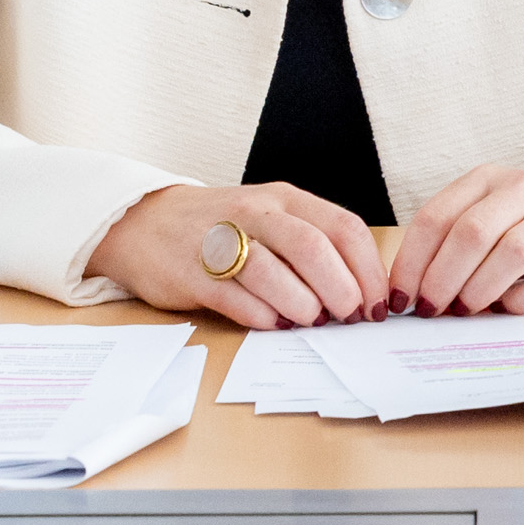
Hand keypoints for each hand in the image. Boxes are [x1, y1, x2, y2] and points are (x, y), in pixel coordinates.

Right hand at [85, 181, 386, 328]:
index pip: (344, 228)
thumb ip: (314, 247)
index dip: (368, 269)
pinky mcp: (190, 272)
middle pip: (312, 247)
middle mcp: (257, 213)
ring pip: (272, 270)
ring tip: (314, 321)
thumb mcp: (273, 221)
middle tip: (350, 317)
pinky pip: (232, 296)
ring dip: (302, 302)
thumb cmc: (224, 228)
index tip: (379, 303)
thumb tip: (362, 294)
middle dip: (340, 288)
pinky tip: (275, 325)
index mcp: (286, 200)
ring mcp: (220, 240)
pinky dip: (260, 315)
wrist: (144, 223)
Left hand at [387, 163, 523, 317]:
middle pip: (472, 233)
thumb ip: (452, 238)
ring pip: (512, 253)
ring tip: (467, 309)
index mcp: (488, 178)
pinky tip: (509, 305)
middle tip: (432, 309)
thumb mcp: (489, 208)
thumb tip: (414, 291)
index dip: (412, 262)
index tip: (401, 298)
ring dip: (480, 290)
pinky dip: (523, 299)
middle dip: (443, 279)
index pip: (436, 217)